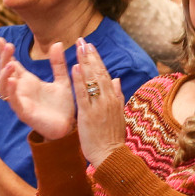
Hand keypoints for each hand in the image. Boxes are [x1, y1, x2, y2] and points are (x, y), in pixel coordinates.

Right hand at [0, 39, 75, 140]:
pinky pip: (14, 102)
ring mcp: (20, 102)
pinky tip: (12, 81)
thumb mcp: (62, 80)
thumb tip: (57, 43)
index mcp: (27, 82)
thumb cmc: (63, 106)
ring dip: (4, 75)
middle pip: (4, 72)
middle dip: (3, 59)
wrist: (69, 127)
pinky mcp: (24, 113)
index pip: (11, 64)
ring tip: (9, 63)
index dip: (5, 52)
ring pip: (3, 87)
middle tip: (6, 45)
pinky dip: (11, 91)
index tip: (1, 39)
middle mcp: (20, 90)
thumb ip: (58, 63)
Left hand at [72, 40, 126, 166]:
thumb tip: (116, 79)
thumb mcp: (118, 114)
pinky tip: (75, 67)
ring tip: (79, 47)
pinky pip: (84, 94)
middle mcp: (108, 99)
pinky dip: (80, 80)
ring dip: (85, 62)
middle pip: (98, 72)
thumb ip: (117, 95)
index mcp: (114, 98)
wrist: (111, 155)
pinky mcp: (89, 114)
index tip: (90, 46)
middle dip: (90, 55)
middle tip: (83, 40)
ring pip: (92, 79)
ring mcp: (99, 106)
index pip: (104, 74)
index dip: (97, 59)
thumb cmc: (112, 137)